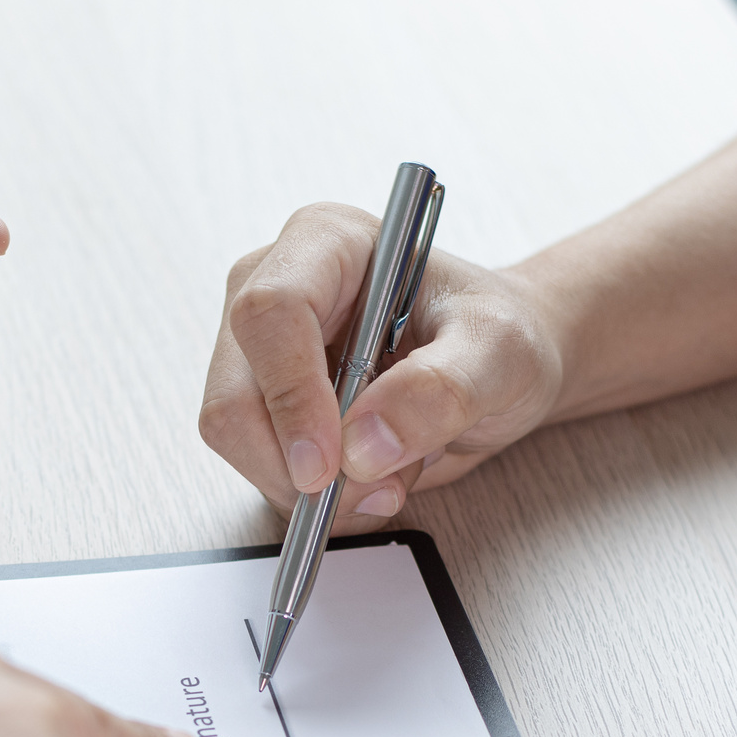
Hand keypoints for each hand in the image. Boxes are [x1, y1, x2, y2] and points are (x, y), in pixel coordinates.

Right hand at [199, 203, 563, 529]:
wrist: (497, 365)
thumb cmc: (499, 334)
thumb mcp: (500, 353)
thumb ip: (442, 390)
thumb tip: (365, 444)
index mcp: (327, 242)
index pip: (271, 313)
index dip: (291, 395)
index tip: (330, 463)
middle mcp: (277, 286)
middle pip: (236, 391)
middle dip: (301, 461)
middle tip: (377, 487)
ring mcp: (262, 349)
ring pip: (238, 439)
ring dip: (315, 484)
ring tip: (392, 472)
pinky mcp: (266, 402)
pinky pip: (261, 467)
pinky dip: (317, 494)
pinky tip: (371, 475)